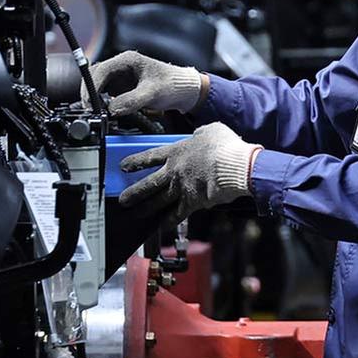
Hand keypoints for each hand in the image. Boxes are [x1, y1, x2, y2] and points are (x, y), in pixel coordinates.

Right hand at [83, 50, 206, 116]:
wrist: (183, 91)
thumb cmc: (172, 84)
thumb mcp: (152, 93)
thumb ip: (132, 101)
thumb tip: (111, 110)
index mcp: (127, 60)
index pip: (101, 70)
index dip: (92, 85)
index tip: (90, 101)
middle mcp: (121, 67)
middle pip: (95, 76)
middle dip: (89, 93)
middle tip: (90, 110)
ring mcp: (120, 78)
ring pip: (97, 85)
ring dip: (93, 98)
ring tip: (96, 112)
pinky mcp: (121, 89)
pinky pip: (105, 94)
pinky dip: (101, 102)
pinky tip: (104, 112)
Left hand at [118, 122, 261, 222]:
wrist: (234, 166)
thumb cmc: (224, 147)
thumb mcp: (210, 130)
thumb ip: (200, 134)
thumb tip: (200, 136)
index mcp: (177, 152)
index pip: (150, 156)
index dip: (136, 162)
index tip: (124, 167)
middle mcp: (175, 171)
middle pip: (149, 183)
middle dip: (134, 192)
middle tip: (124, 199)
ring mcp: (182, 188)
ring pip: (158, 201)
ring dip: (145, 208)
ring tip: (135, 213)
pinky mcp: (192, 202)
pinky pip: (177, 214)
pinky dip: (168, 221)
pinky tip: (161, 226)